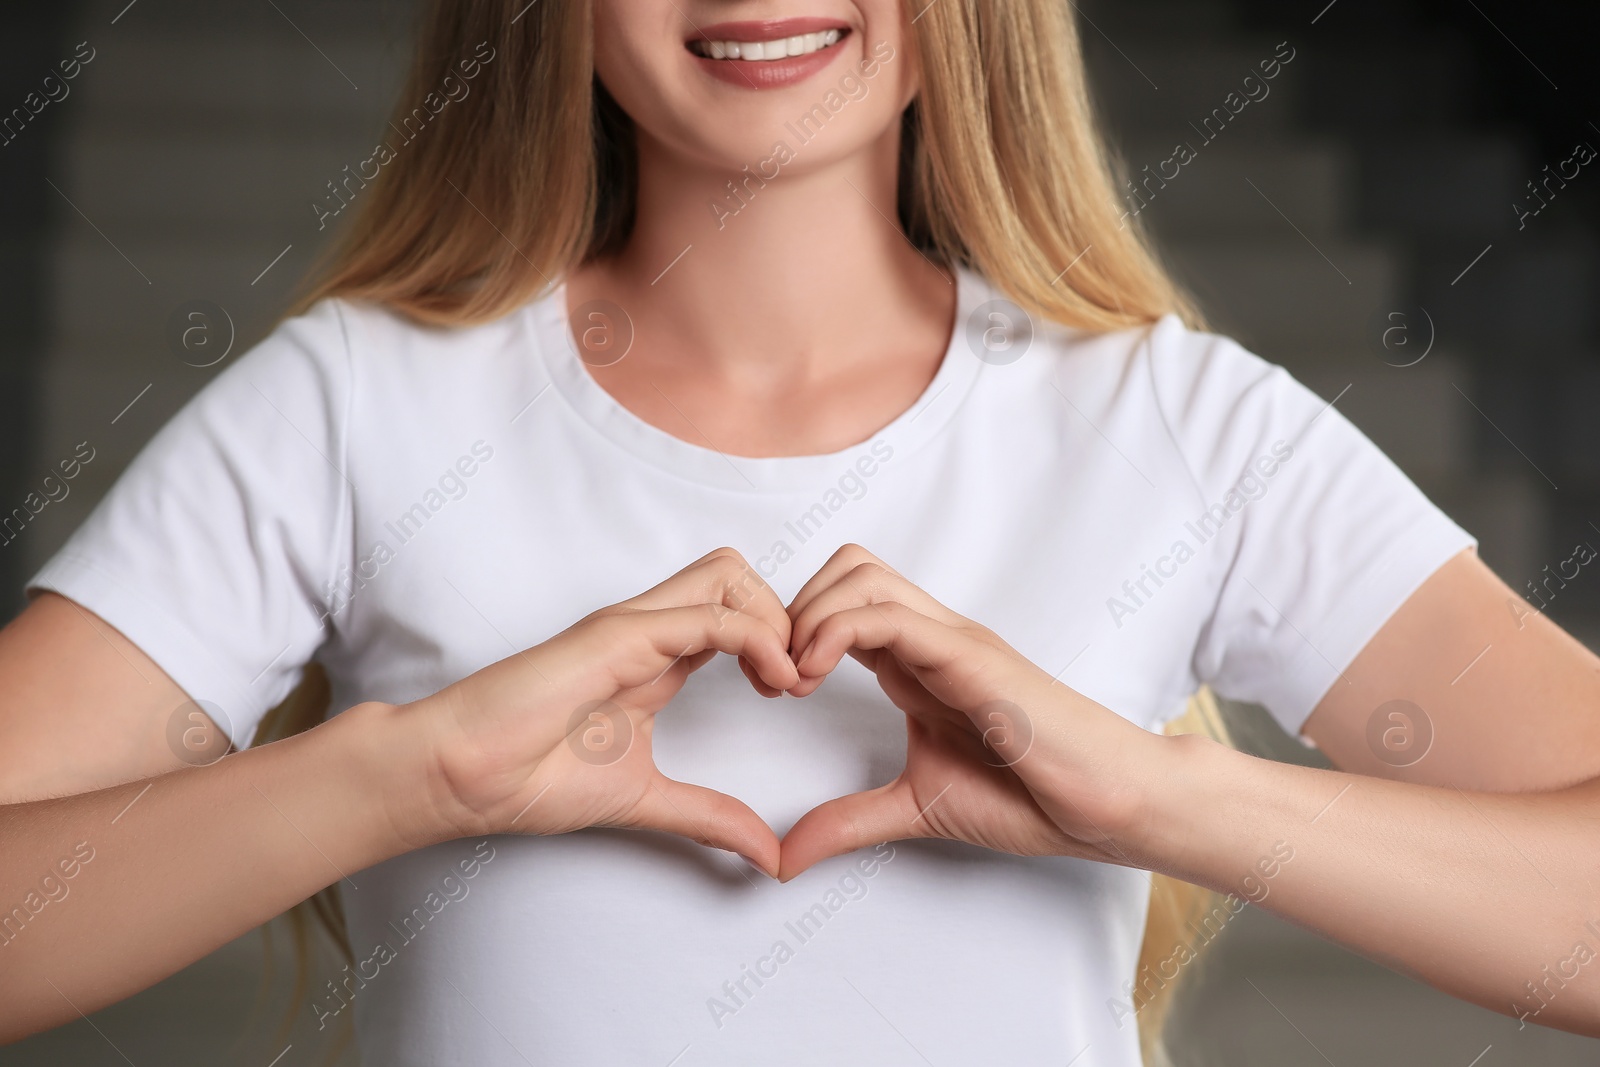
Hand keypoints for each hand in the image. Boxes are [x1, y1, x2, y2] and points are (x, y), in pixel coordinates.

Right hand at [408, 548, 798, 875]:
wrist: (460, 776)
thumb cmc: (529, 778)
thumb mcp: (645, 802)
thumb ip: (709, 818)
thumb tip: (768, 854)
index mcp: (657, 657)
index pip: (735, 613)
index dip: (778, 643)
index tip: (792, 696)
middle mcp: (649, 630)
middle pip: (739, 575)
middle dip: (786, 617)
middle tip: (796, 682)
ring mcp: (634, 626)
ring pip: (729, 573)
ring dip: (775, 619)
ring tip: (784, 681)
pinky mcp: (619, 636)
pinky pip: (708, 613)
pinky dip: (757, 639)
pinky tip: (771, 683)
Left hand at [778, 545, 1160, 879]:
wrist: (1103, 804)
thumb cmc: (1029, 797)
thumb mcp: (914, 809)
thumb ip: (848, 823)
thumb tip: (784, 858)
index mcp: (916, 662)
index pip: (841, 602)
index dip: (792, 631)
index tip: (769, 689)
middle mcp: (931, 637)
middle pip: (845, 567)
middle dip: (792, 609)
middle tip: (775, 677)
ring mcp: (950, 639)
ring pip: (860, 573)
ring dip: (808, 615)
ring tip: (793, 679)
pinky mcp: (968, 655)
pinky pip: (888, 613)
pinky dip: (835, 631)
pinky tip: (815, 676)